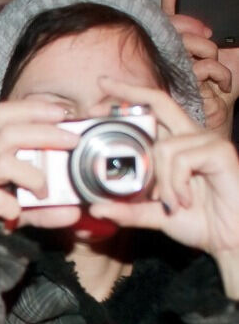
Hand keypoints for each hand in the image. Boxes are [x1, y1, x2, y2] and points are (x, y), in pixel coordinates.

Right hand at [0, 100, 81, 239]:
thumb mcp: (25, 206)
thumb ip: (48, 205)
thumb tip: (75, 210)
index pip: (4, 116)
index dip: (31, 109)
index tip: (62, 113)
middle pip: (8, 134)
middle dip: (45, 133)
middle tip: (72, 142)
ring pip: (2, 163)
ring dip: (32, 175)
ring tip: (44, 191)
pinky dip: (11, 206)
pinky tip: (15, 214)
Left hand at [89, 77, 238, 270]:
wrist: (231, 239)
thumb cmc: (202, 222)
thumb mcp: (155, 215)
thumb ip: (127, 210)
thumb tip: (97, 207)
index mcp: (178, 145)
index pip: (153, 110)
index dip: (130, 95)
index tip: (103, 85)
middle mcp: (192, 137)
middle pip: (160, 102)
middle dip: (128, 94)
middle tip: (100, 93)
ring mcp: (208, 142)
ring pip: (163, 147)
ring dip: (160, 180)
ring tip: (170, 202)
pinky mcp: (220, 151)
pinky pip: (181, 159)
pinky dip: (176, 184)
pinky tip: (184, 201)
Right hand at [161, 0, 236, 135]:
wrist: (221, 112)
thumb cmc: (222, 86)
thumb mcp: (228, 53)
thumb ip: (221, 36)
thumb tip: (220, 21)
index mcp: (178, 42)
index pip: (169, 15)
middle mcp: (170, 52)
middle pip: (175, 25)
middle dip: (196, 28)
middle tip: (212, 38)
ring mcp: (173, 67)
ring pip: (190, 44)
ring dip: (212, 54)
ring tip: (219, 68)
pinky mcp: (181, 82)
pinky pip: (202, 65)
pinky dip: (220, 73)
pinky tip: (221, 82)